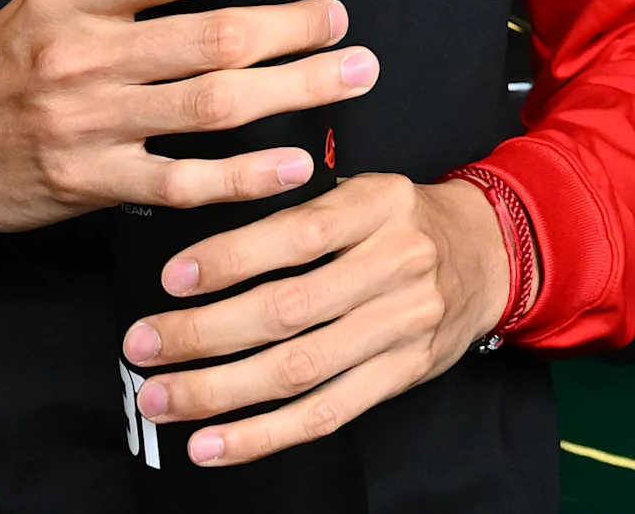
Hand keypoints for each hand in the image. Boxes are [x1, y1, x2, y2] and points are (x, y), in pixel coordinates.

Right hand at [0, 0, 374, 232]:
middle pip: (214, 37)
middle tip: (345, 25)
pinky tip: (294, 164)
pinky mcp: (89, 183)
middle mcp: (82, 54)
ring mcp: (87, 123)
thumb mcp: (48, 2)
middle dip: (296, 30)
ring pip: (212, 104)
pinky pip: (185, 180)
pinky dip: (247, 174)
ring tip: (348, 76)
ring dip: (295, 91)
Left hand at [124, 173, 510, 463]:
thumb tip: (202, 247)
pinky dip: (262, 435)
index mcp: (379, 205)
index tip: (171, 278)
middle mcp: (396, 264)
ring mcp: (404, 325)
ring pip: (299, 369)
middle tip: (143, 344)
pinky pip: (326, 413)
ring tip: (161, 397)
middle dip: (203, 333)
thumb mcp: (363, 189)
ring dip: (218, 390)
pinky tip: (212, 444)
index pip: (297, 235)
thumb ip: (298, 210)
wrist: (491, 254)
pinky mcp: (404, 374)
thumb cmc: (404, 220)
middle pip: (289, 309)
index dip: (230, 259)